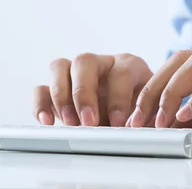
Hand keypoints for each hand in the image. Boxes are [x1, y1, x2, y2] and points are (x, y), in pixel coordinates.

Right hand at [33, 53, 152, 126]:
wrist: (132, 115)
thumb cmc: (143, 111)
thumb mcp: (150, 112)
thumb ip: (146, 118)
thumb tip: (139, 130)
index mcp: (128, 65)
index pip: (120, 71)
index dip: (119, 96)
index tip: (119, 122)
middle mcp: (100, 64)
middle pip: (84, 62)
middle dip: (84, 93)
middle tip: (89, 122)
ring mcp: (76, 73)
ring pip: (59, 67)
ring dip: (61, 95)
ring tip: (70, 123)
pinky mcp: (57, 89)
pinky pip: (41, 88)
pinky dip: (41, 104)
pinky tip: (47, 122)